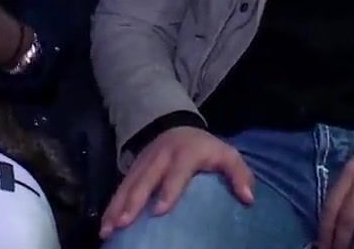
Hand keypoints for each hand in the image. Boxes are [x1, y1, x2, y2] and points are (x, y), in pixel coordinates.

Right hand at [99, 126, 253, 238]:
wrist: (176, 126)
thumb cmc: (204, 148)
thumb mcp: (227, 154)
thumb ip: (239, 174)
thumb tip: (248, 198)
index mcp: (185, 154)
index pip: (176, 173)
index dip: (167, 191)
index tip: (158, 211)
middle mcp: (160, 157)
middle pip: (145, 180)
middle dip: (133, 202)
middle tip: (123, 223)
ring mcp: (143, 163)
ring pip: (128, 185)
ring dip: (116, 207)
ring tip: (108, 229)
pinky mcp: (132, 169)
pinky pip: (120, 188)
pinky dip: (111, 206)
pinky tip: (105, 224)